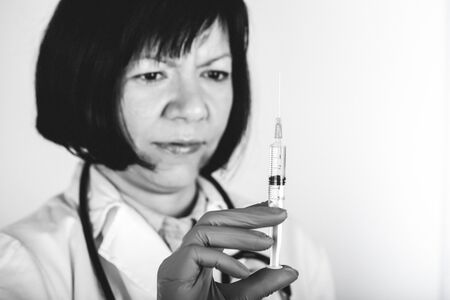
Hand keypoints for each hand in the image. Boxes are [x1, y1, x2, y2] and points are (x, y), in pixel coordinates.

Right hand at [157, 203, 298, 299]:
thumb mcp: (239, 299)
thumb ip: (260, 284)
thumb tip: (289, 271)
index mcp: (201, 256)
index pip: (223, 224)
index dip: (246, 212)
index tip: (269, 208)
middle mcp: (188, 254)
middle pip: (214, 219)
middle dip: (248, 215)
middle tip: (278, 215)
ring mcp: (178, 260)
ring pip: (206, 230)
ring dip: (239, 234)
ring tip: (266, 242)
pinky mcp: (172, 270)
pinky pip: (198, 253)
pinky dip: (224, 260)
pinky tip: (242, 271)